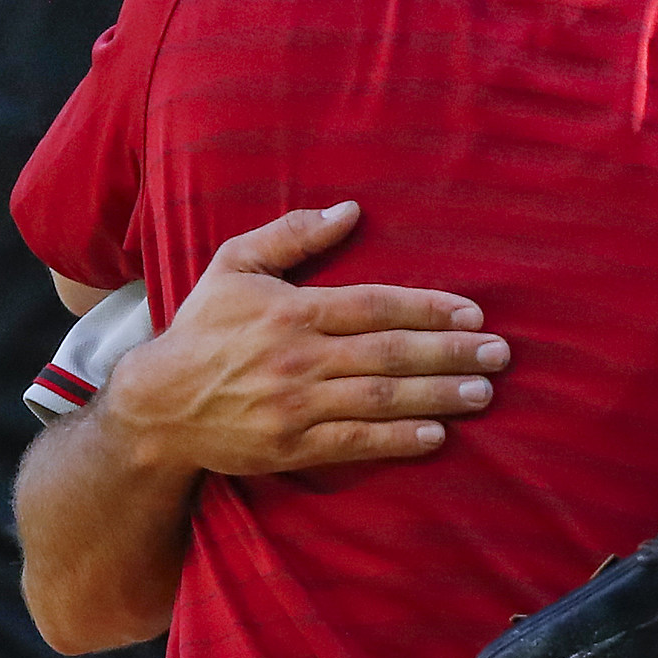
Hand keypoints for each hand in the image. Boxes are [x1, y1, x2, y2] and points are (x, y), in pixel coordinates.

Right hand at [100, 202, 506, 474]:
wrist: (157, 406)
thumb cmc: (202, 328)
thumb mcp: (234, 264)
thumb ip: (292, 234)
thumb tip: (350, 211)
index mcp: (291, 310)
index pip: (375, 306)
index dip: (429, 308)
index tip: (474, 313)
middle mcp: (298, 357)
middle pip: (389, 353)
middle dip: (451, 353)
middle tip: (500, 354)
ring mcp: (295, 406)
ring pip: (380, 398)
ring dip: (437, 395)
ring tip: (483, 392)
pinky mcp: (290, 446)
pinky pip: (354, 443)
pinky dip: (397, 440)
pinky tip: (436, 435)